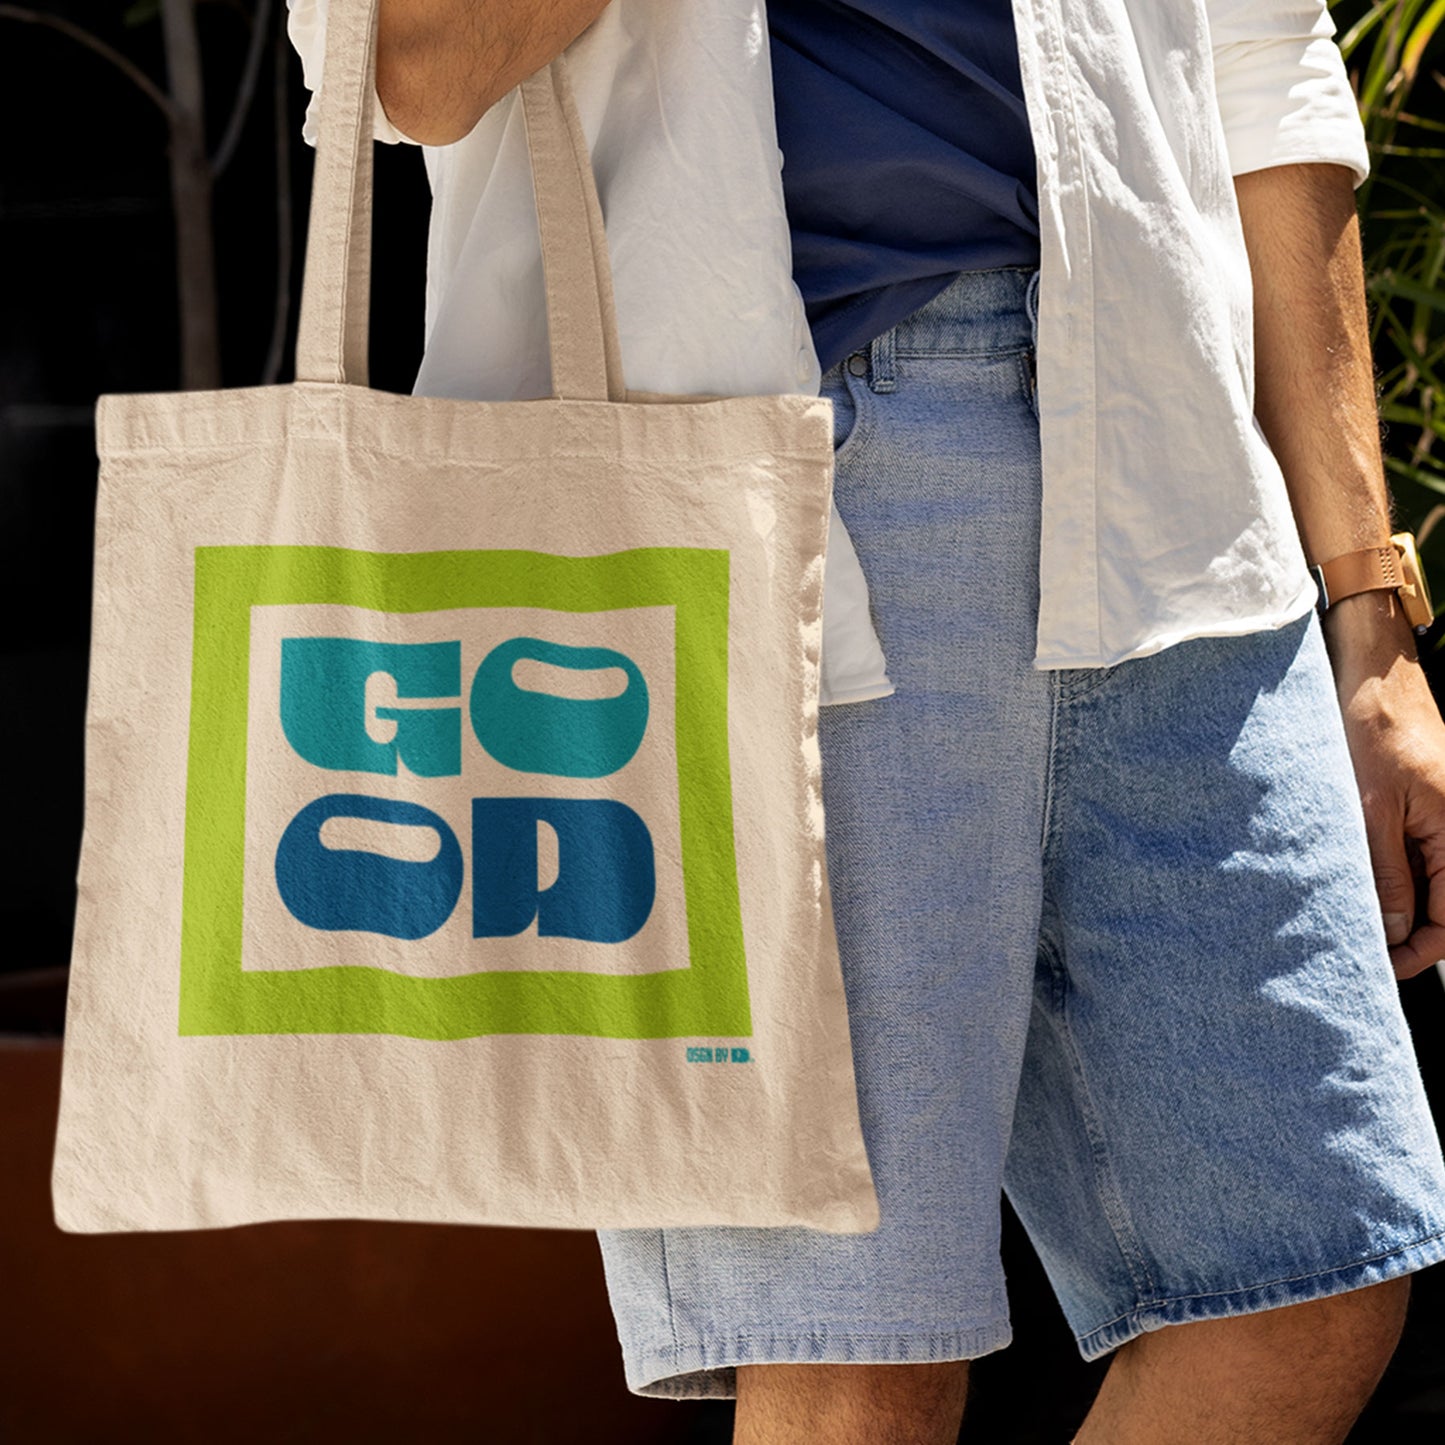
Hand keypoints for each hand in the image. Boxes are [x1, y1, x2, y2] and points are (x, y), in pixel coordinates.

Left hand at [1324, 592, 1444, 979]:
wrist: (1371, 675)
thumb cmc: (1374, 731)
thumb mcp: (1373, 810)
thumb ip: (1387, 873)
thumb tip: (1396, 932)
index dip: (1418, 952)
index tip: (1380, 970)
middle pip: (1435, 904)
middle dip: (1399, 932)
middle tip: (1352, 948)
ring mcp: (1435, 818)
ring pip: (1417, 880)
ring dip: (1387, 902)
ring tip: (1341, 916)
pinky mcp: (1414, 804)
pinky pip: (1404, 851)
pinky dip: (1380, 870)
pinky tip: (1345, 877)